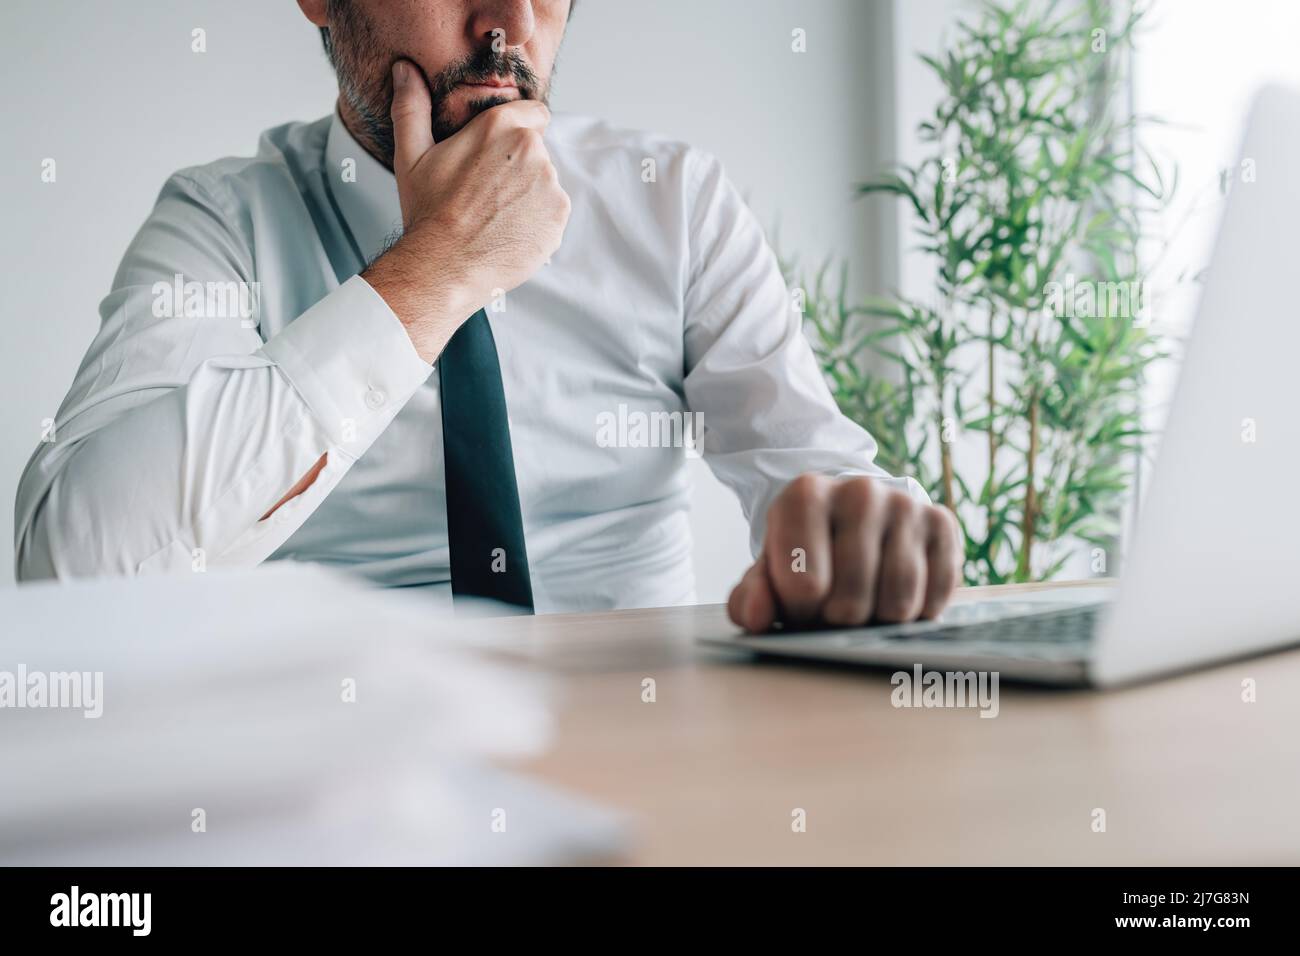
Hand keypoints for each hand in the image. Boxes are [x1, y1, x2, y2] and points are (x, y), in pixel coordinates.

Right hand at [364, 59, 570, 361]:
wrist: (444, 267)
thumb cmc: (427, 214)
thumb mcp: (412, 156)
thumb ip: (412, 107)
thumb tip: (405, 71)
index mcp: (499, 127)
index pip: (533, 113)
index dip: (518, 131)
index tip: (499, 153)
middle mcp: (531, 150)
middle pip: (537, 151)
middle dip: (518, 166)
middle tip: (486, 193)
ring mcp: (549, 185)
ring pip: (546, 182)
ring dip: (528, 194)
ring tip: (495, 216)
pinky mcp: (558, 217)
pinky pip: (552, 212)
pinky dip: (537, 221)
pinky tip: (508, 231)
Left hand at [727, 474, 961, 631]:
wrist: (851, 518)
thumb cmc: (806, 553)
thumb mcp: (769, 572)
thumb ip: (750, 598)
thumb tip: (756, 617)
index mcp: (805, 494)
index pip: (805, 586)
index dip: (801, 612)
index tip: (801, 604)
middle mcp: (859, 491)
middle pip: (852, 600)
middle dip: (839, 622)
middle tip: (833, 610)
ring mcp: (904, 504)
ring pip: (898, 601)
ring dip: (879, 621)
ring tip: (865, 605)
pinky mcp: (941, 522)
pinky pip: (937, 594)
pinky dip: (918, 613)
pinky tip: (897, 597)